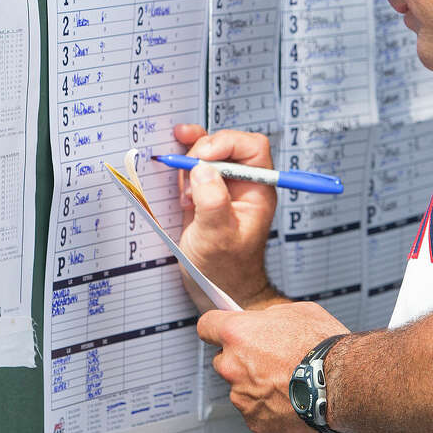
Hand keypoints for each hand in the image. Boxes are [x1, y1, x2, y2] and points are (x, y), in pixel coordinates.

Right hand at [173, 124, 279, 310]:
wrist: (216, 289)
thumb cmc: (225, 270)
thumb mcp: (217, 238)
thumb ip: (212, 202)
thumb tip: (202, 169)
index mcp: (258, 190)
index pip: (252, 147)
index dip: (227, 144)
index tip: (203, 158)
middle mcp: (243, 184)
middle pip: (228, 145)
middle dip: (203, 152)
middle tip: (188, 173)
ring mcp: (223, 187)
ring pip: (209, 153)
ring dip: (190, 160)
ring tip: (185, 192)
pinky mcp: (205, 192)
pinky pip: (195, 167)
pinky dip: (182, 164)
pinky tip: (174, 168)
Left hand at [198, 301, 349, 432]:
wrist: (342, 383)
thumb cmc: (323, 347)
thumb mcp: (296, 312)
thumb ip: (269, 318)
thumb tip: (264, 323)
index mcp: (238, 334)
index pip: (207, 325)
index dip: (216, 326)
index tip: (220, 329)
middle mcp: (233, 366)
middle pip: (225, 360)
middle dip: (242, 358)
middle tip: (271, 358)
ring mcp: (242, 397)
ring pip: (241, 388)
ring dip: (258, 385)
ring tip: (289, 381)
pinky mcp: (256, 422)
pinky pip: (256, 411)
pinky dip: (270, 407)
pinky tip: (293, 398)